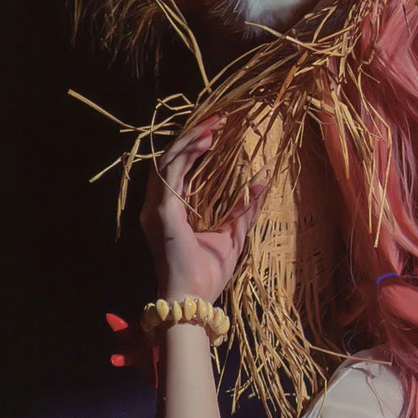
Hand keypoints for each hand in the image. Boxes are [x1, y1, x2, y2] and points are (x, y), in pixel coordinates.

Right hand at [138, 115, 268, 302]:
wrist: (195, 299)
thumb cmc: (209, 274)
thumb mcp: (233, 234)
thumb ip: (244, 209)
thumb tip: (261, 181)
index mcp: (171, 210)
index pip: (179, 168)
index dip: (195, 146)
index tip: (217, 129)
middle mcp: (158, 205)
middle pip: (170, 158)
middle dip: (193, 135)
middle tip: (217, 118)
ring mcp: (156, 208)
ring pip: (168, 160)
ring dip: (190, 139)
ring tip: (213, 125)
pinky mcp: (162, 212)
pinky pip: (171, 174)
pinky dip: (187, 155)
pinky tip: (206, 142)